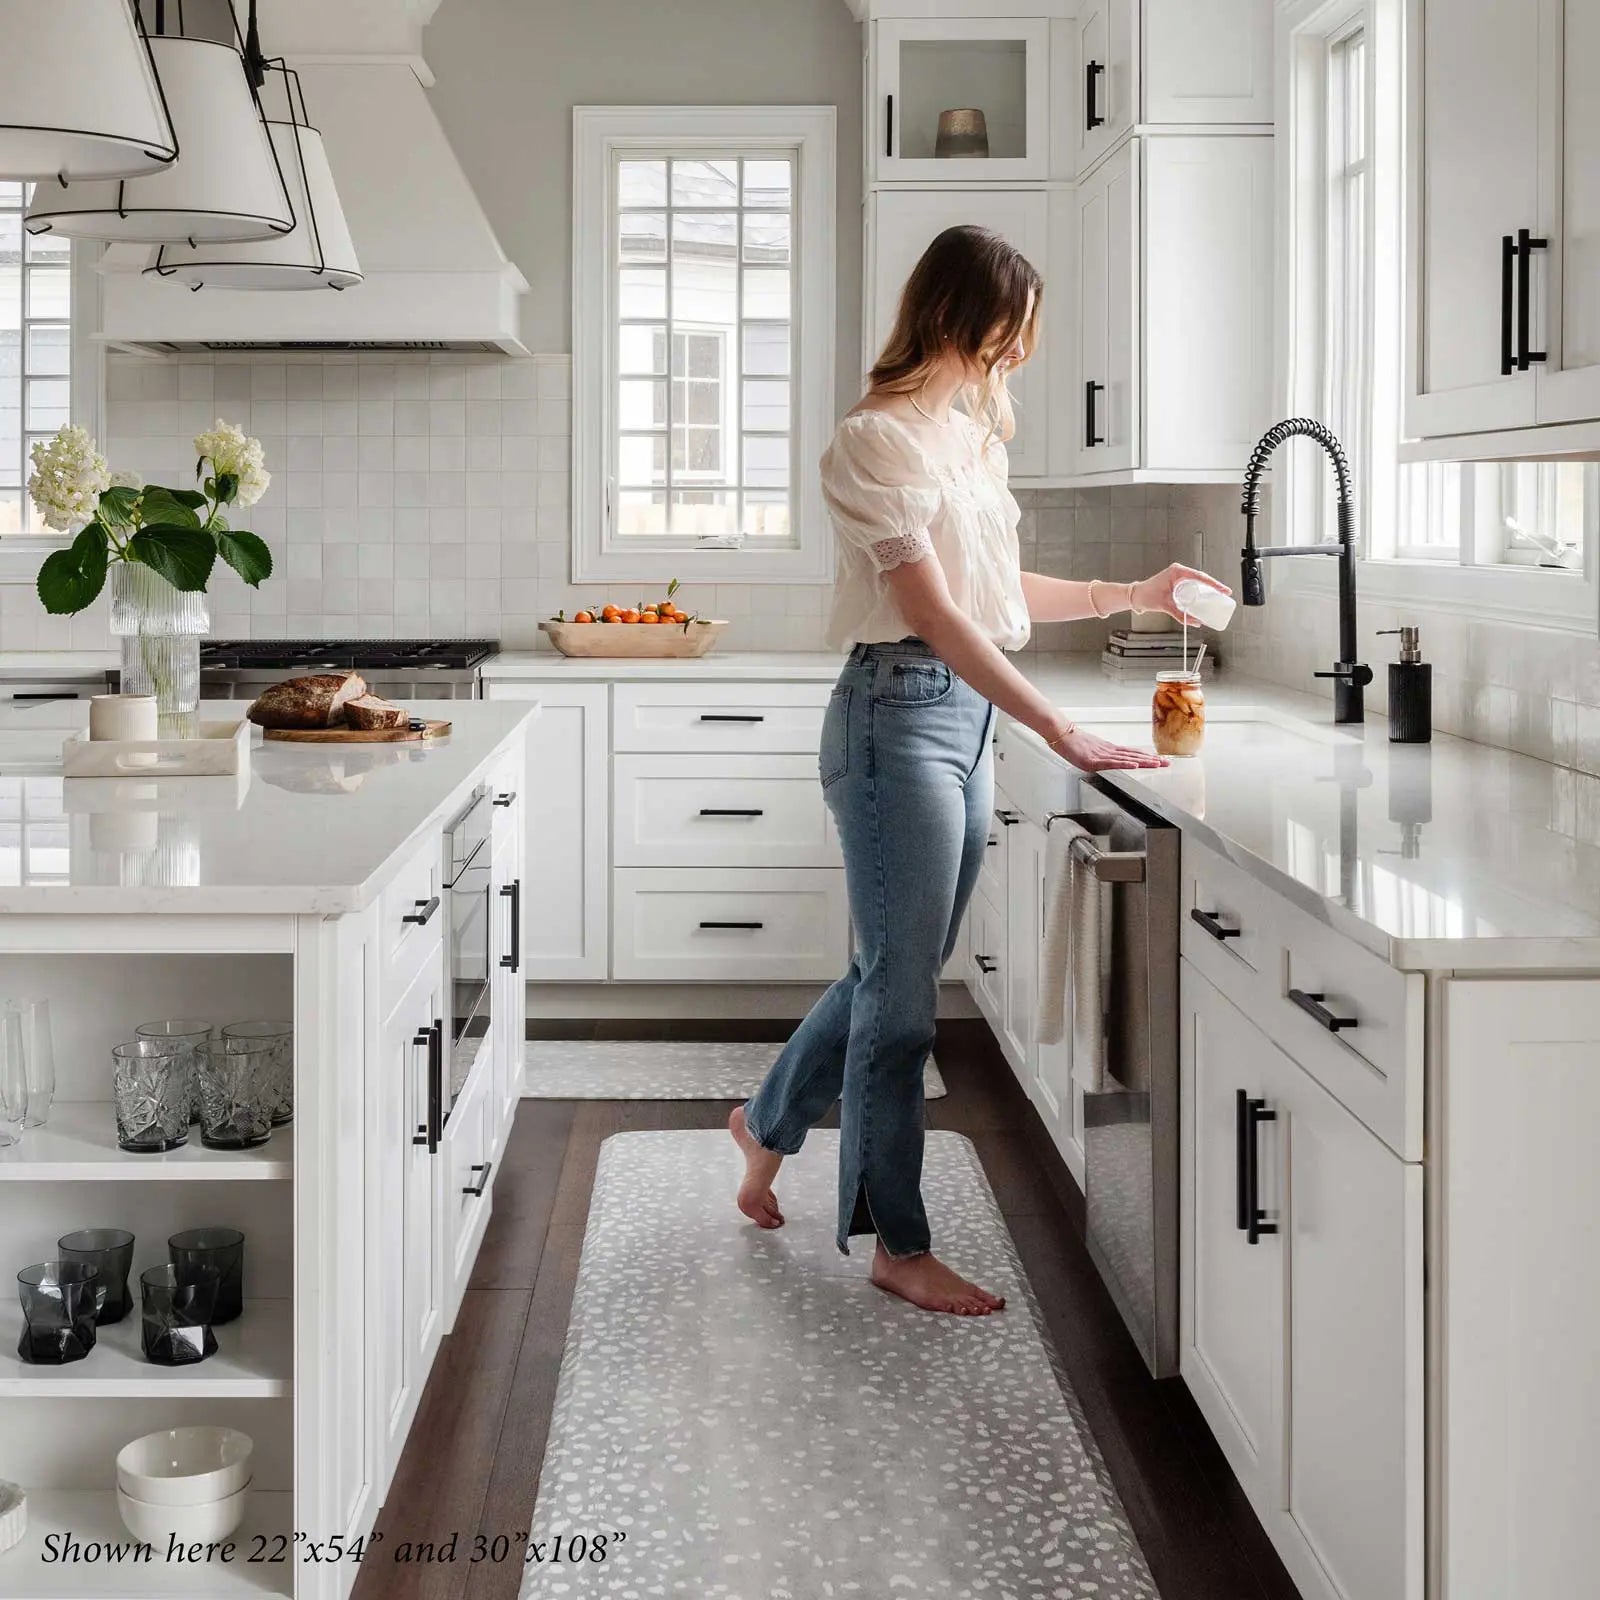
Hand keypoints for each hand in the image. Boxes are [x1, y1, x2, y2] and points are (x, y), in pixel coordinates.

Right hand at [1047, 726, 1169, 771]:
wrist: (1061, 734)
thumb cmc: (1072, 742)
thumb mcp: (1090, 750)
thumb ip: (1101, 755)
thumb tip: (1108, 758)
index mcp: (1109, 750)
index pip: (1132, 754)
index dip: (1147, 757)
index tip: (1160, 760)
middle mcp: (1109, 751)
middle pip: (1134, 755)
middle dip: (1151, 760)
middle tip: (1167, 762)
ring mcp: (1102, 755)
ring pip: (1127, 758)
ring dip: (1143, 761)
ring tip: (1157, 764)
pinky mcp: (1094, 760)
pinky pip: (1112, 763)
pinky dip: (1125, 763)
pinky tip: (1135, 765)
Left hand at [1130, 562, 1231, 623]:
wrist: (1136, 596)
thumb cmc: (1147, 596)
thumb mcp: (1166, 606)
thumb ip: (1181, 615)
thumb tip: (1195, 622)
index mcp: (1177, 572)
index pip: (1200, 576)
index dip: (1214, 584)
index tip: (1223, 590)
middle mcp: (1178, 571)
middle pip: (1201, 578)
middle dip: (1214, 586)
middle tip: (1225, 594)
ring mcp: (1178, 576)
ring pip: (1198, 581)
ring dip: (1208, 587)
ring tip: (1219, 596)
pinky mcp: (1177, 581)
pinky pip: (1192, 584)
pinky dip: (1200, 589)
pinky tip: (1206, 596)